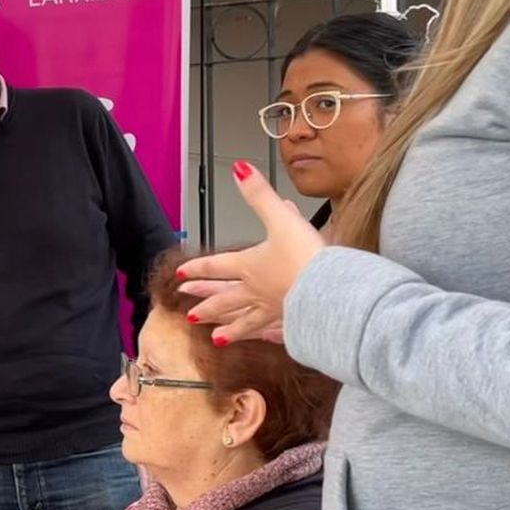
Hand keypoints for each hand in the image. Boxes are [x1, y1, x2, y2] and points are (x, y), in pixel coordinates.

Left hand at [177, 161, 325, 344]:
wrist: (328, 291)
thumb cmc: (305, 257)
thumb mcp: (280, 219)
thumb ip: (259, 195)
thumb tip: (238, 169)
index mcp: (250, 266)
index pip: (217, 266)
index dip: (198, 268)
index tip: (181, 274)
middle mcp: (256, 290)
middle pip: (225, 297)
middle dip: (206, 302)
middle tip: (187, 311)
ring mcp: (273, 308)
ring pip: (245, 320)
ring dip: (229, 328)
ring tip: (215, 338)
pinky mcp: (292, 321)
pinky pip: (271, 331)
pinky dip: (264, 336)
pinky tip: (263, 340)